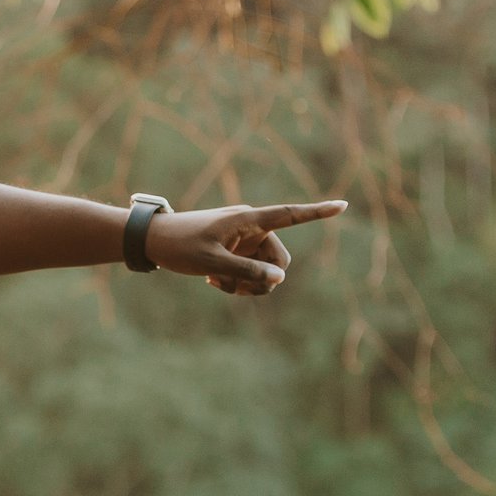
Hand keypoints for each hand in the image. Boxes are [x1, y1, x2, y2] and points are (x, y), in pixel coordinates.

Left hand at [148, 201, 345, 295]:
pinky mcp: (235, 252)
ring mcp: (244, 241)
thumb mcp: (212, 263)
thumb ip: (247, 272)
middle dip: (264, 280)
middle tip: (235, 290)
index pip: (289, 215)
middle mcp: (251, 228)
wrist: (153, 241)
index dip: (317, 212)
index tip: (342, 205)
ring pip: (264, 271)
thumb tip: (280, 278)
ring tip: (218, 284)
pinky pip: (249, 274)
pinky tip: (212, 281)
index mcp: (248, 220)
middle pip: (279, 261)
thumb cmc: (179, 246)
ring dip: (247, 285)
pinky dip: (236, 283)